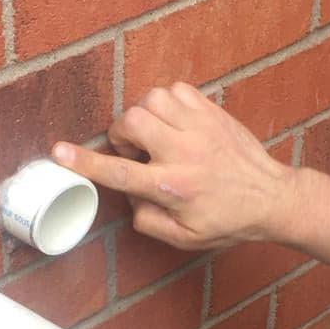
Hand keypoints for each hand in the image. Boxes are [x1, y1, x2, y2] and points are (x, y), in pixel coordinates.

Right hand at [52, 82, 298, 251]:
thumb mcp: (185, 238)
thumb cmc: (227, 220)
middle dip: (121, 133)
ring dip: (143, 115)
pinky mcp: (212, 112)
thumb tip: (129, 199)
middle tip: (135, 151)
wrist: (271, 197)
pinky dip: (166, 101)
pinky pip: (175, 89)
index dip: (84, 163)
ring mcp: (199, 127)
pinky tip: (173, 122)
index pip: (118, 173)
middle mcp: (183, 153)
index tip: (58, 152)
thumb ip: (148, 222)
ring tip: (155, 134)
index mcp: (172, 188)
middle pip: (131, 122)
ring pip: (151, 99)